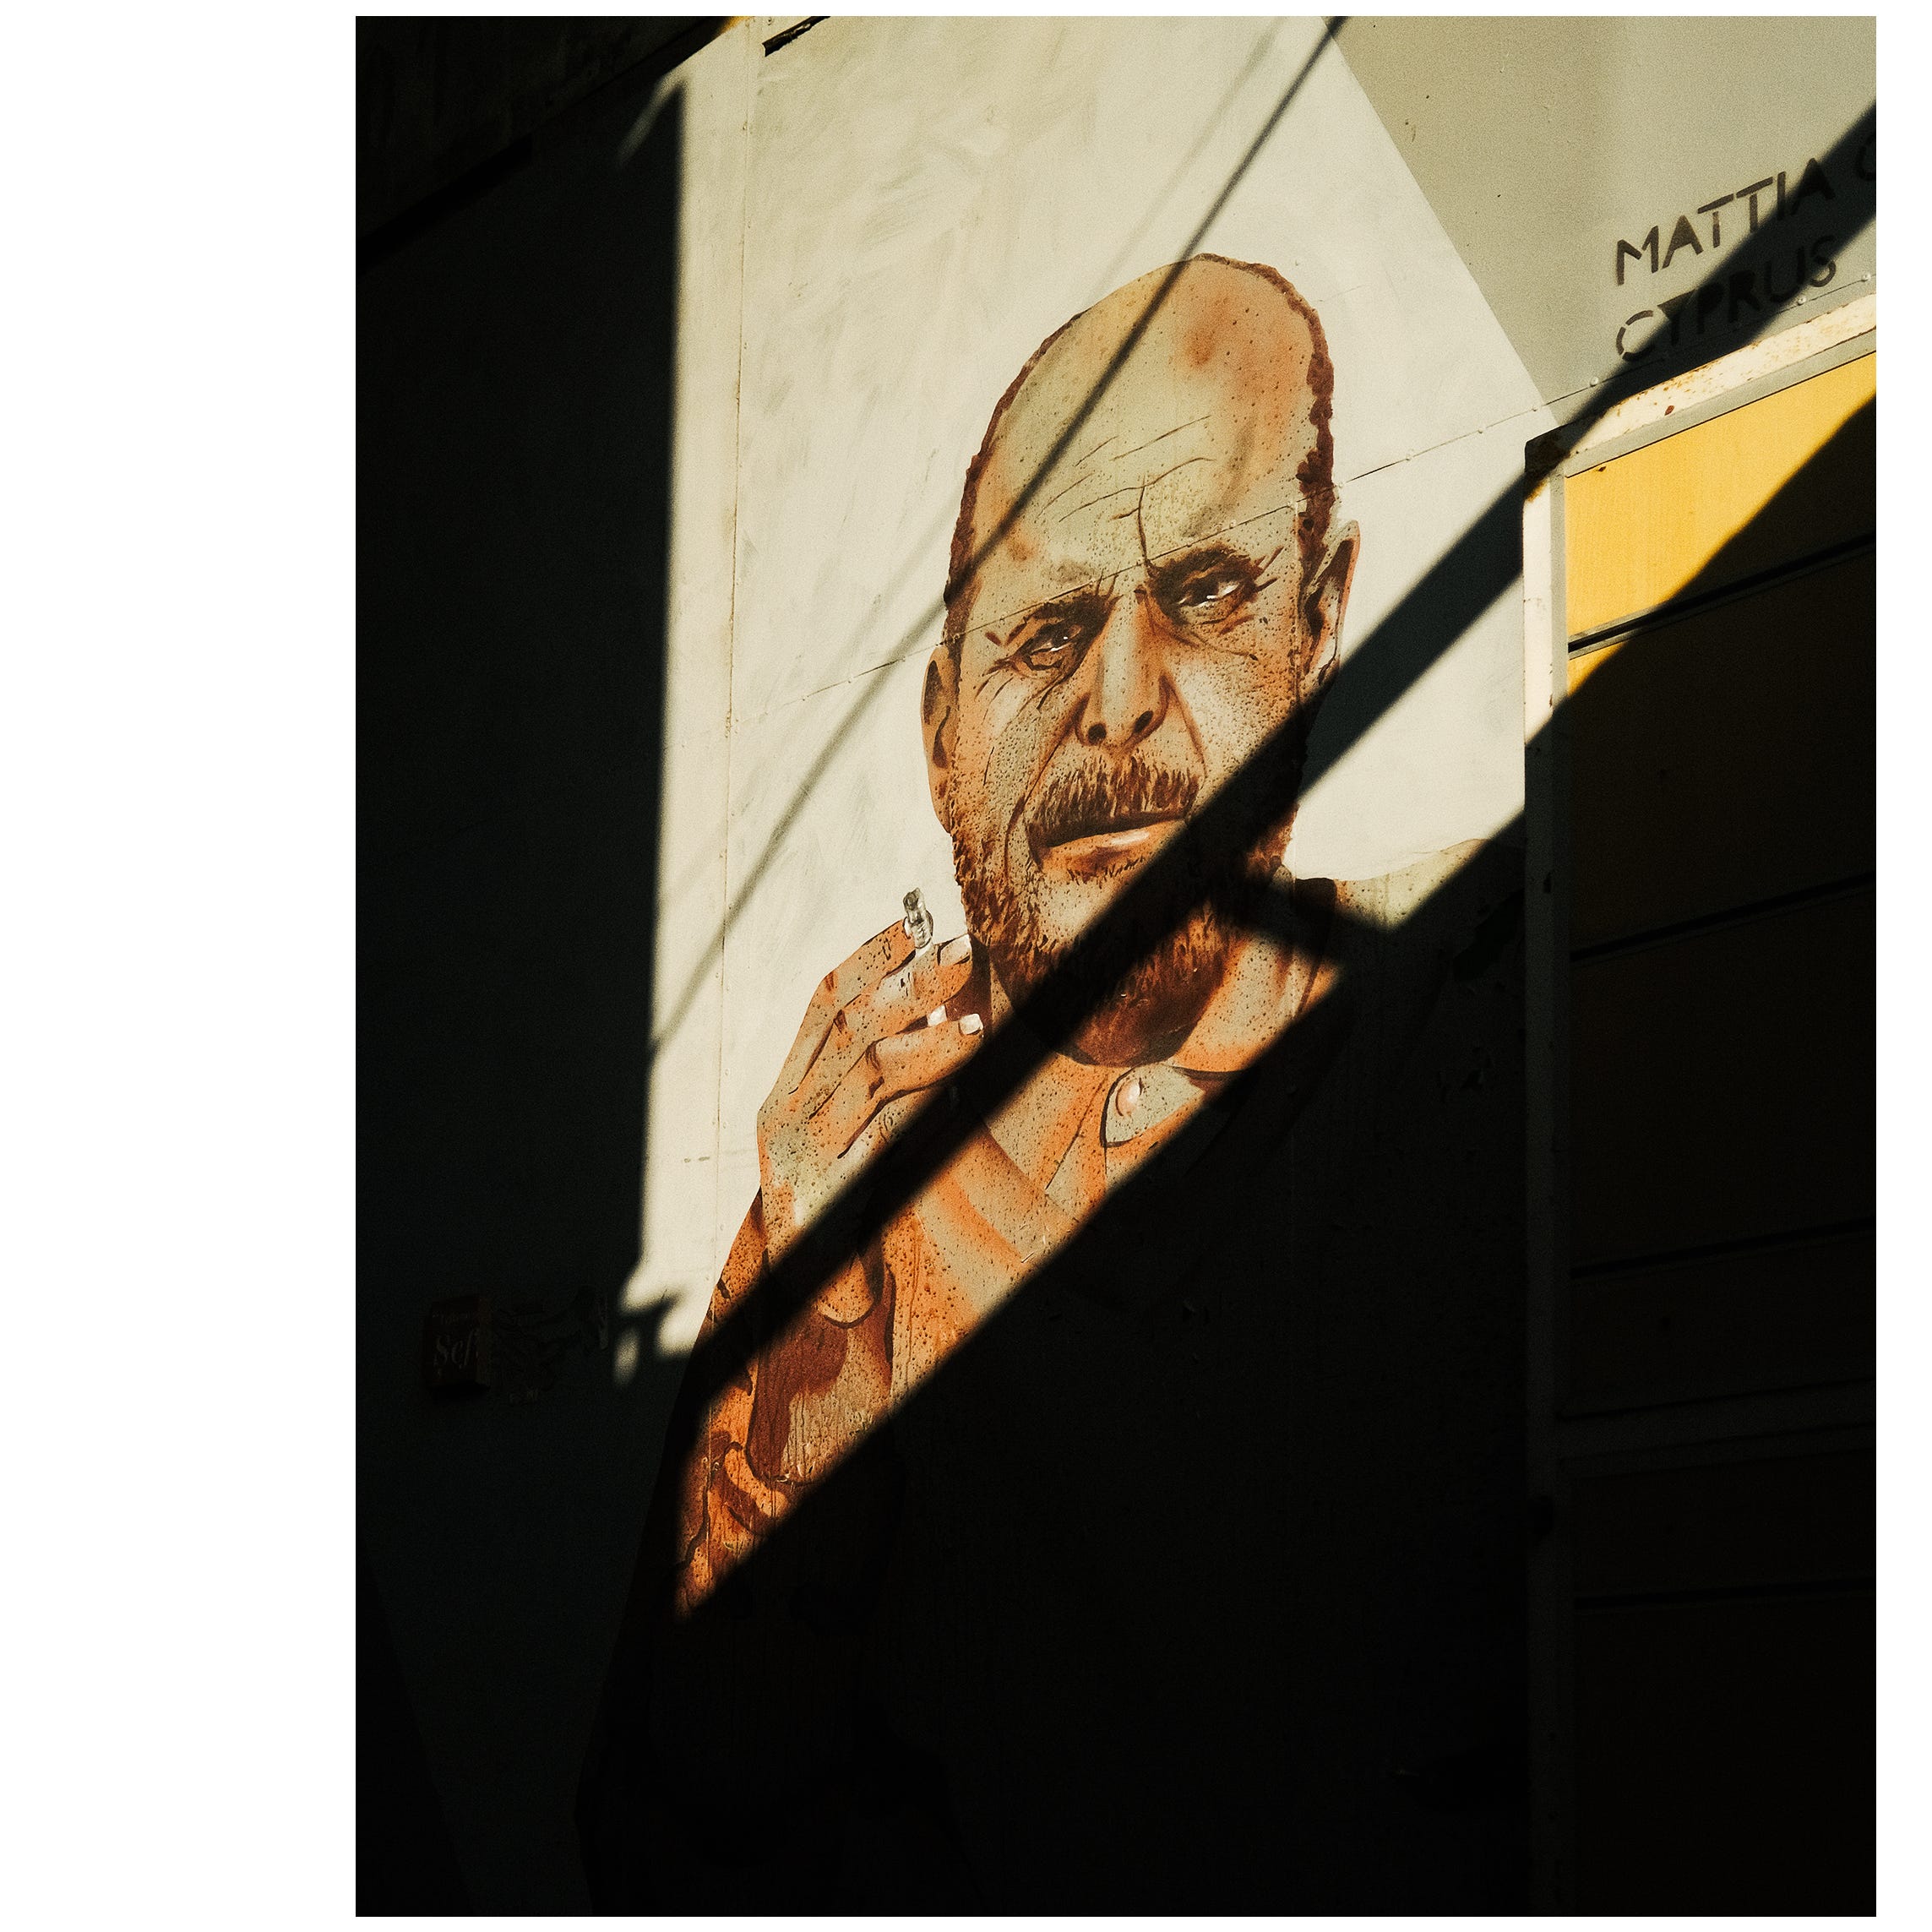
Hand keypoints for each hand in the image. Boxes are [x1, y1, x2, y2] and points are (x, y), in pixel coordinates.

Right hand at [757, 916, 982, 1261]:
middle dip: (907, 982)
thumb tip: (944, 1014)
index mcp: (789, 1087)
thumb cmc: (846, 1205)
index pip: (822, 1001)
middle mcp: (785, 1112)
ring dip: (927, 1042)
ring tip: (978, 1026)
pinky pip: (877, 1138)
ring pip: (864, 1074)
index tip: (916, 920)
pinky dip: (920, 1108)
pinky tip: (957, 1092)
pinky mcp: (823, 1194)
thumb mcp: (859, 1131)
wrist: (809, 1296)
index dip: (869, 956)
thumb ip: (884, 1081)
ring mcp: (799, 1152)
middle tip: (960, 952)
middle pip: (845, 1026)